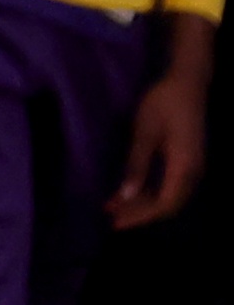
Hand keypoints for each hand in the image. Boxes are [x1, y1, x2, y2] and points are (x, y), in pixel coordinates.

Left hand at [110, 62, 207, 228]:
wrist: (187, 81)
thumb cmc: (163, 102)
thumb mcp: (144, 133)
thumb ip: (136, 166)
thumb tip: (126, 197)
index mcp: (184, 165)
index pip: (165, 204)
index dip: (141, 216)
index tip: (116, 222)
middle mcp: (193, 170)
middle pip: (168, 204)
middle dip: (139, 214)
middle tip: (111, 217)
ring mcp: (192, 165)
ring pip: (169, 196)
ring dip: (143, 204)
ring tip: (113, 207)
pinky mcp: (186, 159)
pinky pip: (169, 184)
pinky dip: (149, 191)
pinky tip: (128, 192)